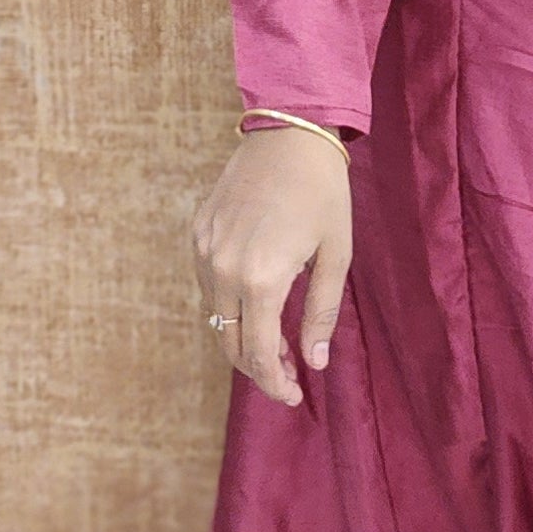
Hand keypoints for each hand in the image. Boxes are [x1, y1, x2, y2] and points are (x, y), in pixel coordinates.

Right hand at [192, 128, 350, 404]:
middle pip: (230, 343)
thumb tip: (314, 363)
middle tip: (287, 375)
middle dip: (258, 368)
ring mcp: (205, 251)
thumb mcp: (335, 256)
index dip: (275, 384)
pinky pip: (208, 285)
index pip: (257, 354)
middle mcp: (224, 269)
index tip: (294, 397)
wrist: (288, 134)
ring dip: (242, 337)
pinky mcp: (197, 234)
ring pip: (215, 317)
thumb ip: (320, 314)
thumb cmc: (322, 193)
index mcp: (261, 278)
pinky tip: (255, 303)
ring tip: (275, 341)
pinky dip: (229, 305)